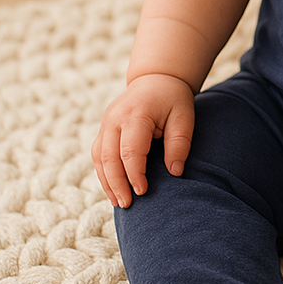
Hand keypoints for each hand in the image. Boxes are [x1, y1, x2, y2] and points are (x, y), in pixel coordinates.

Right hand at [92, 73, 195, 208]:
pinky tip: (113, 188)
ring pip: (99, 157)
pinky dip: (104, 173)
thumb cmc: (173, 99)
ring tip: (118, 202)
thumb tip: (175, 172)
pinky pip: (98, 154)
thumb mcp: (184, 117)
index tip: (143, 192)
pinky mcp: (104, 128)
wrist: (156, 78)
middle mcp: (115, 117)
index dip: (135, 174)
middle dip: (117, 183)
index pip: (130, 150)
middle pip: (109, 157)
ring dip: (107, 181)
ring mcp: (106, 122)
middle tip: (127, 204)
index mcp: (136, 113)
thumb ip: (179, 143)